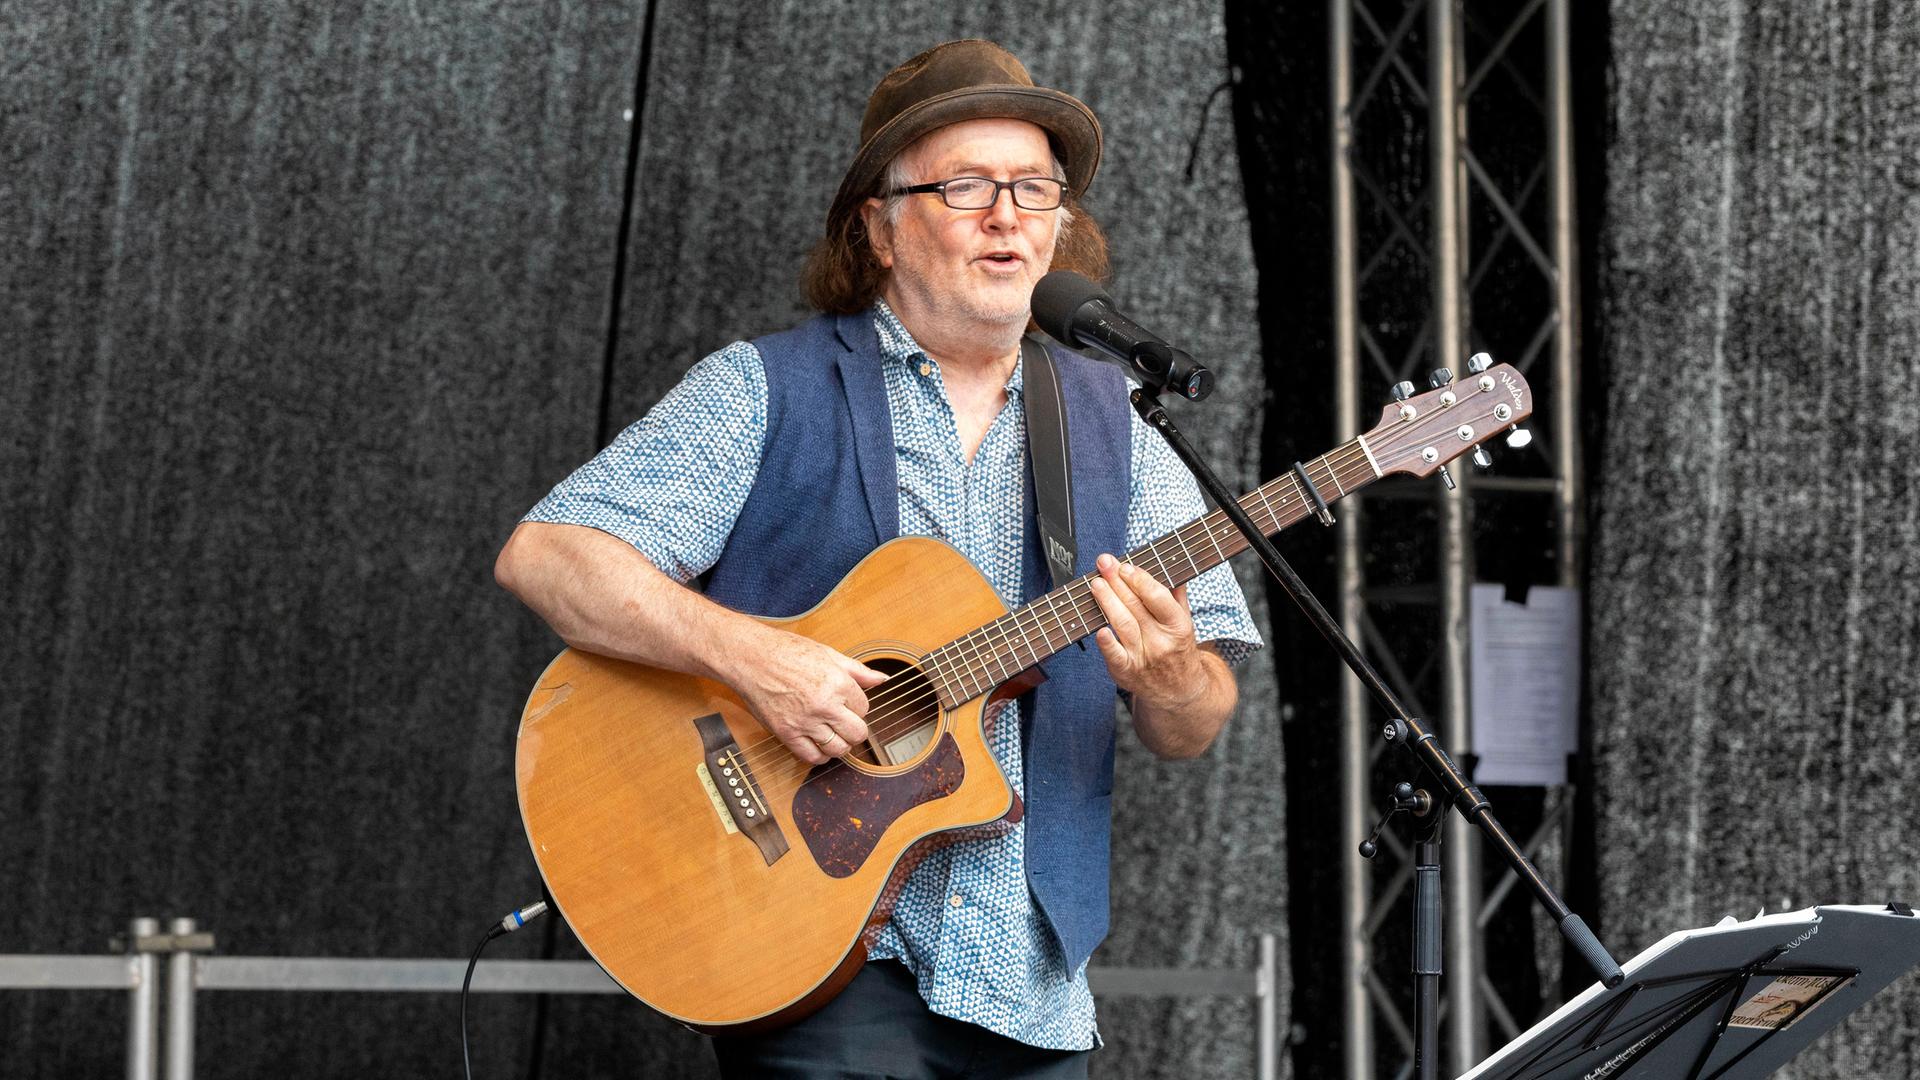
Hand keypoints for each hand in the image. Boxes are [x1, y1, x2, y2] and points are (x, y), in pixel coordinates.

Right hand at [728, 627, 887, 763]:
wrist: (750, 658)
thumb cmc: (786, 651)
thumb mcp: (828, 654)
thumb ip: (858, 671)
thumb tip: (882, 679)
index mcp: (838, 683)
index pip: (864, 708)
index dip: (857, 706)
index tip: (847, 703)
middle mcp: (825, 705)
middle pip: (857, 733)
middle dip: (855, 729)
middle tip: (846, 723)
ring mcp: (805, 721)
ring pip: (838, 749)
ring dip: (840, 745)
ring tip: (834, 735)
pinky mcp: (786, 733)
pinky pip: (811, 757)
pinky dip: (819, 756)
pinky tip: (818, 745)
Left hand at [1088, 553, 1206, 711]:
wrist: (1179, 692)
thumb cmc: (1178, 649)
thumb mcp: (1185, 622)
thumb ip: (1176, 595)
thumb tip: (1168, 565)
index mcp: (1178, 626)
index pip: (1158, 598)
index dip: (1140, 580)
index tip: (1126, 566)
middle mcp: (1161, 642)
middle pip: (1136, 607)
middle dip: (1117, 582)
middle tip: (1104, 564)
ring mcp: (1143, 657)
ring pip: (1123, 625)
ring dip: (1108, 602)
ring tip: (1096, 584)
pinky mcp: (1126, 671)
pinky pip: (1114, 656)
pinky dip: (1106, 643)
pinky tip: (1098, 629)